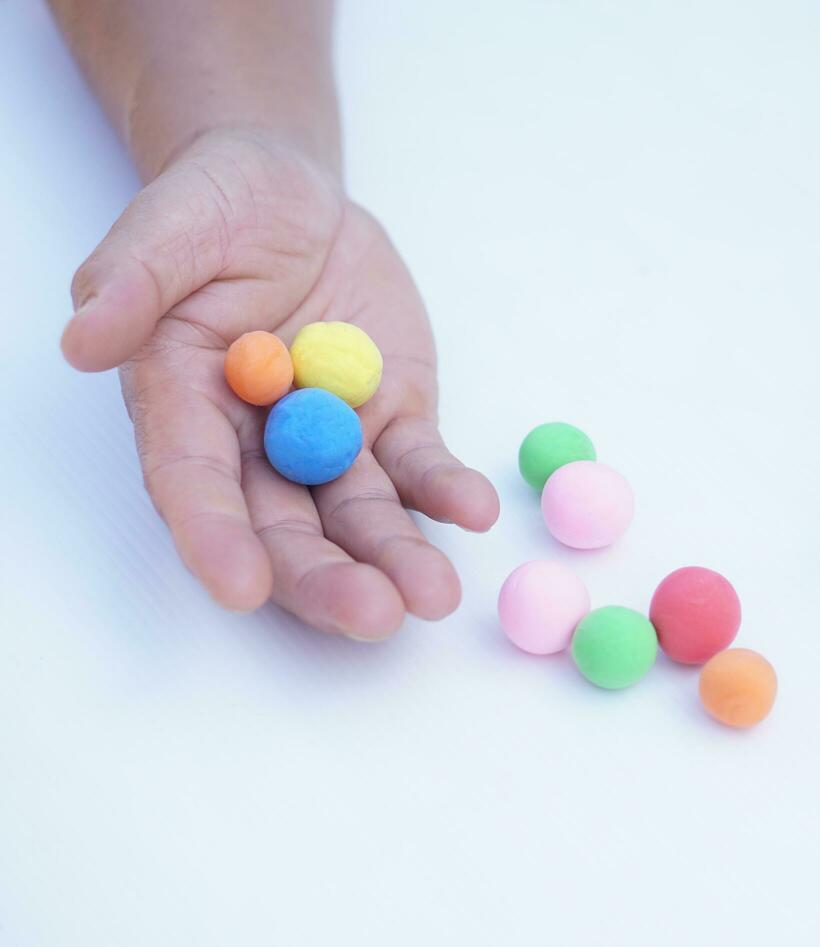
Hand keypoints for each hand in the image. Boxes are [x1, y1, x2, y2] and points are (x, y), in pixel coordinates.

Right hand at [62, 129, 498, 637]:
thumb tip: (83, 337)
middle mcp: (253, 441)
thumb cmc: (214, 207)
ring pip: (359, 513)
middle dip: (324, 576)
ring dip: (396, 556)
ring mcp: (329, 437)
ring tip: (433, 595)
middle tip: (371, 617)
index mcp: (181, 404)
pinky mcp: (390, 418)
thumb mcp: (167, 224)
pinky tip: (475, 510)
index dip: (213, 538)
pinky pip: (420, 464)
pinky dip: (446, 489)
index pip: (191, 483)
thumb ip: (130, 281)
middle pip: (283, 525)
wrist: (290, 196)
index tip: (241, 589)